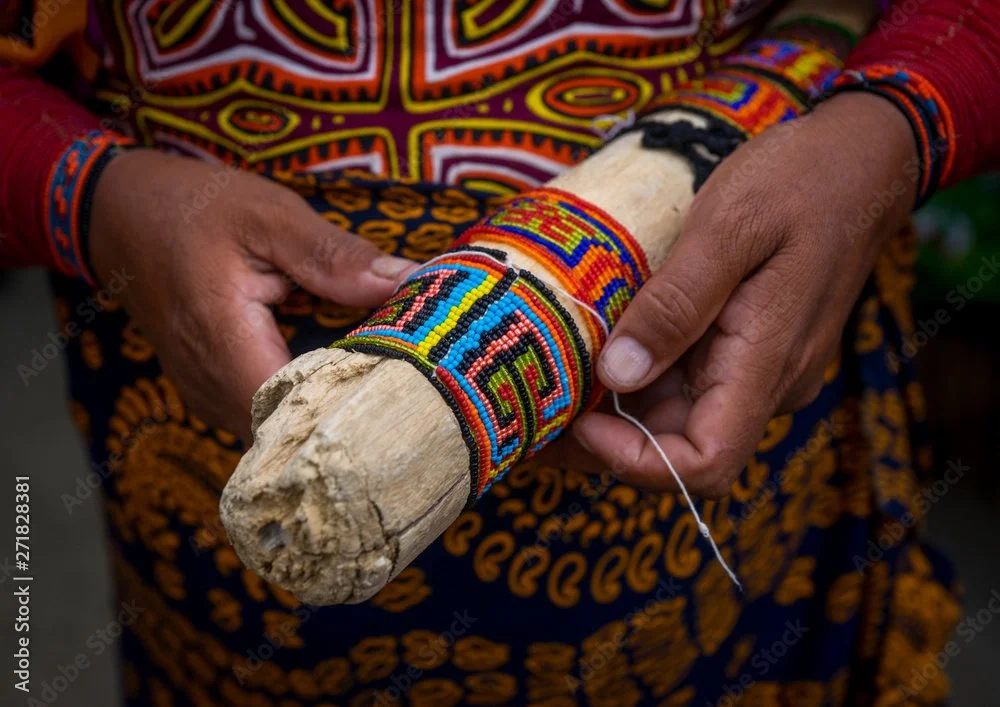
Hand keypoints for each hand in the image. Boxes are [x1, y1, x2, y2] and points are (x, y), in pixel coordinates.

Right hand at [89, 150, 415, 438]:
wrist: (123, 217)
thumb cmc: (195, 209)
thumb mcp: (269, 215)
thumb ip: (334, 256)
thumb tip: (407, 282)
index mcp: (224, 340)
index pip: (298, 411)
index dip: (355, 405)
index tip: (406, 383)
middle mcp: (210, 386)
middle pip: (294, 431)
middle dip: (352, 411)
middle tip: (408, 378)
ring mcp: (207, 399)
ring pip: (280, 432)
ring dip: (329, 411)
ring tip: (381, 376)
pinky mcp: (212, 397)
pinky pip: (265, 419)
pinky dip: (304, 403)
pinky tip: (340, 375)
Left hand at [571, 92, 918, 495]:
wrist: (863, 158)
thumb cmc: (802, 180)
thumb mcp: (729, 226)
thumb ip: (674, 305)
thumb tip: (616, 375)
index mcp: (767, 363)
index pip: (705, 465)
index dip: (636, 461)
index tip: (579, 420)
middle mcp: (767, 383)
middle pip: (679, 447)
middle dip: (605, 436)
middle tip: (538, 401)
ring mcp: (758, 368)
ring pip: (677, 416)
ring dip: (616, 406)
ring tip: (551, 372)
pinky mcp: (746, 348)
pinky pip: (687, 380)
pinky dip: (638, 373)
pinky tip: (593, 344)